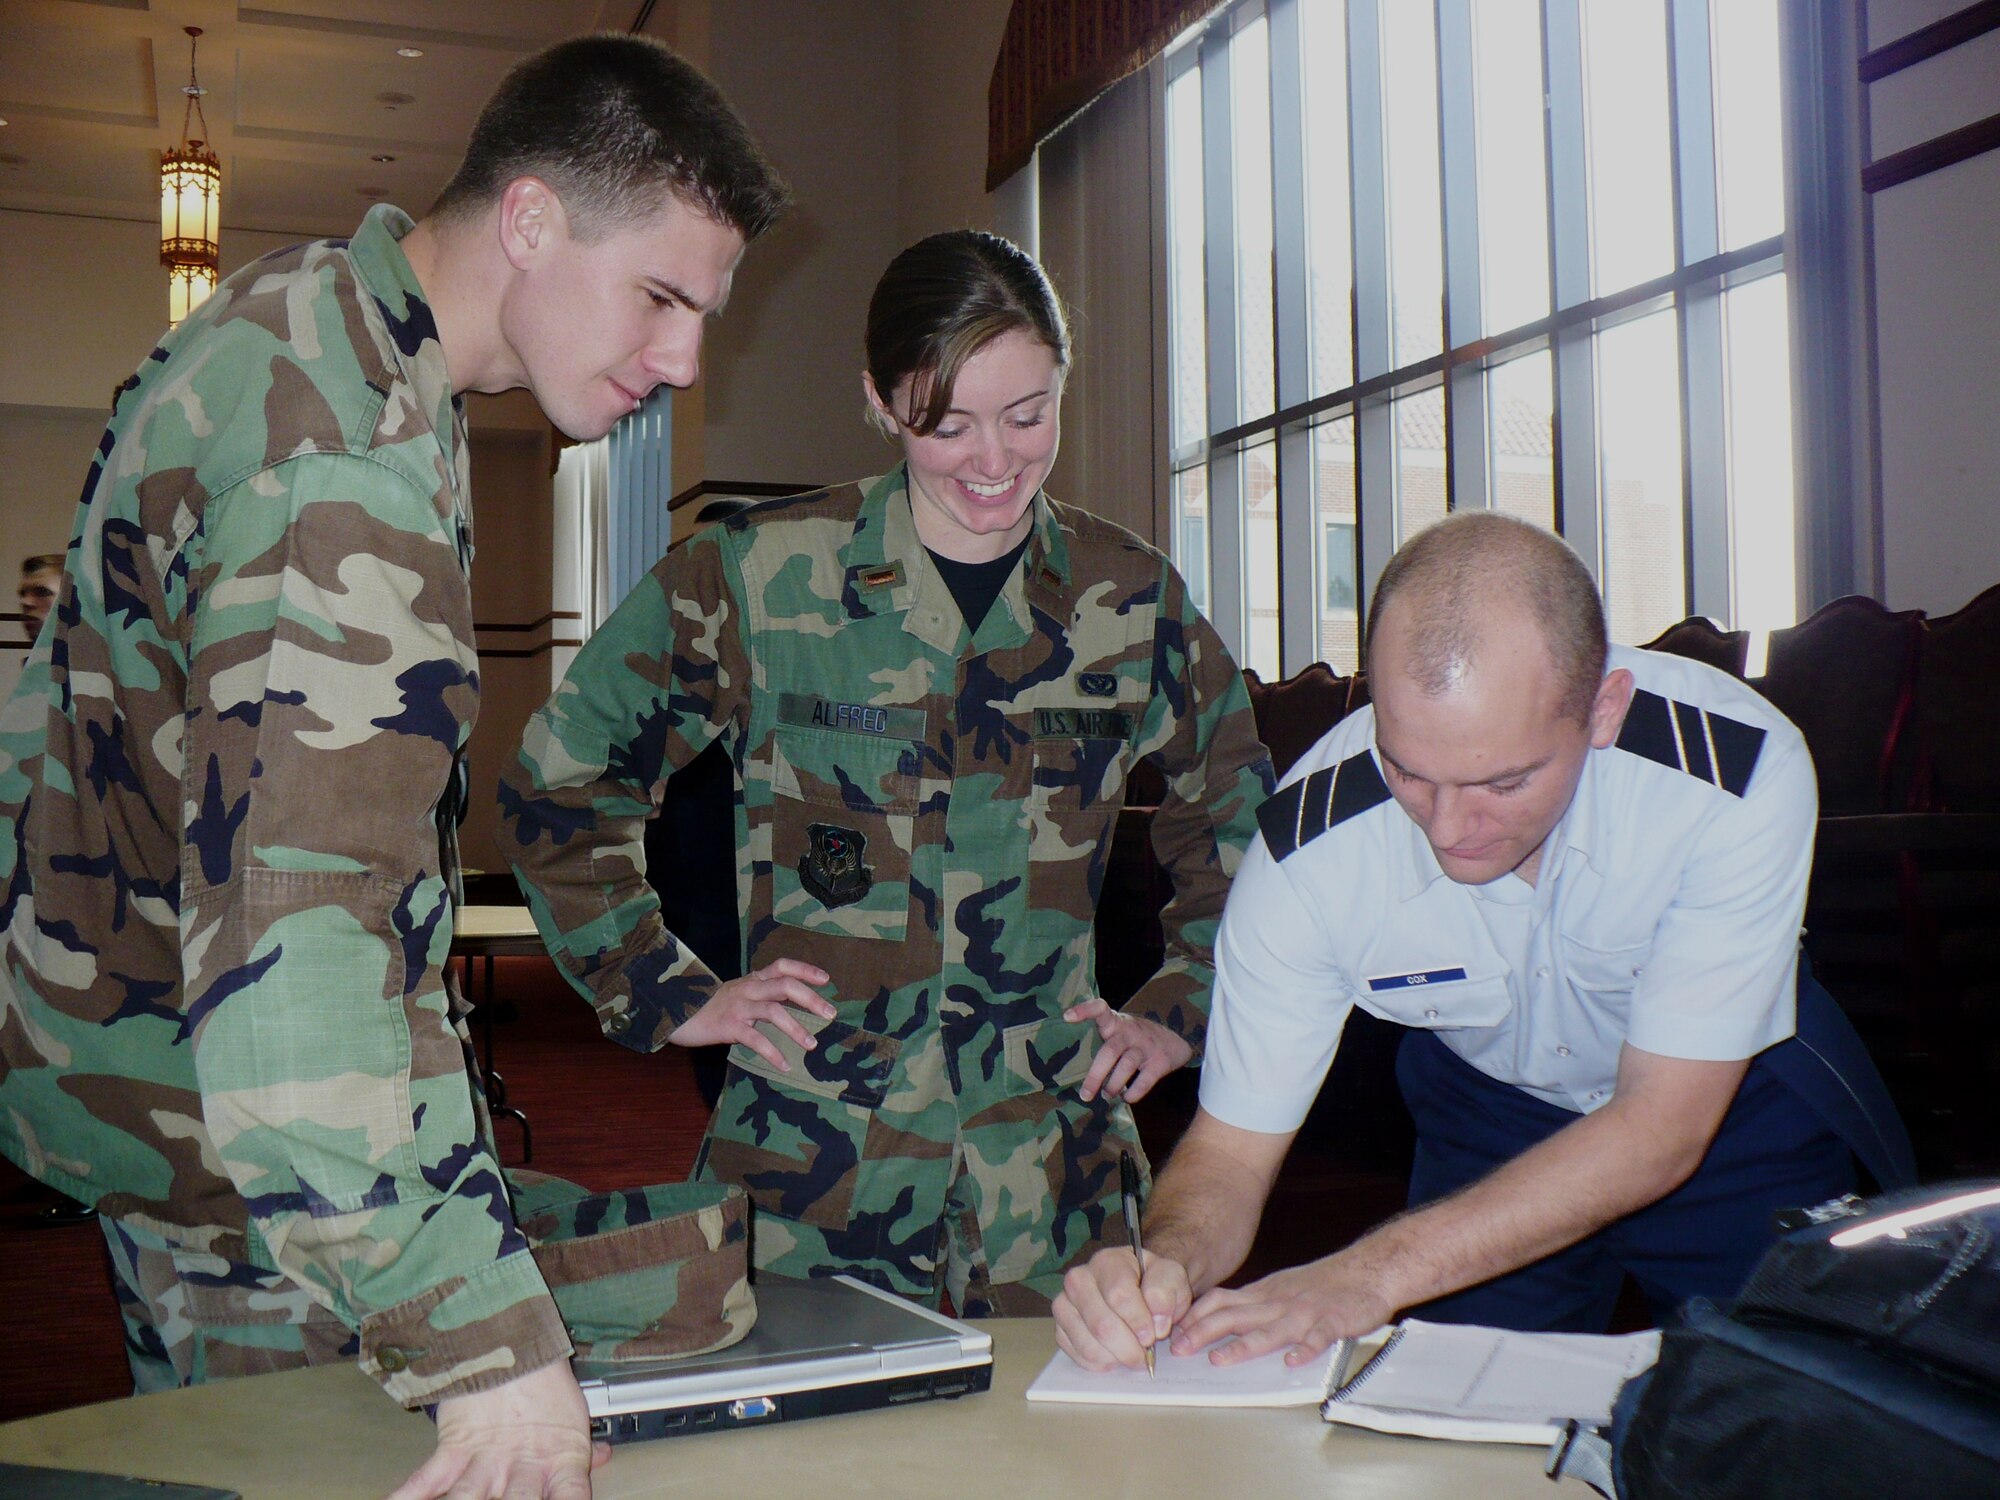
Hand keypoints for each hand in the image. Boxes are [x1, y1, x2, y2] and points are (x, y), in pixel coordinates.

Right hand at [385, 1358, 607, 1499]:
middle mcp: (522, 1466)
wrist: (511, 1340)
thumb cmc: (543, 1382)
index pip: (571, 1498)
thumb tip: (604, 1456)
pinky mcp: (454, 1447)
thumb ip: (584, 1446)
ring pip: (469, 1498)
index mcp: (559, 1459)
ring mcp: (486, 1459)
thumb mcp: (572, 1417)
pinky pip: (426, 1479)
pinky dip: (409, 1496)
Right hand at [668, 959, 834, 1068]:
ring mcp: (738, 1007)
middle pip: (784, 985)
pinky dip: (772, 1053)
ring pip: (773, 1011)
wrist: (675, 1012)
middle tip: (830, 1014)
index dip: (805, 970)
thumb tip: (791, 999)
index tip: (826, 980)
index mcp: (752, 980)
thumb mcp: (737, 992)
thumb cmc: (710, 1006)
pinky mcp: (728, 1026)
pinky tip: (784, 1065)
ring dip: (796, 1028)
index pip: (782, 966)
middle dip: (810, 998)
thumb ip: (761, 993)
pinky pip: (754, 1039)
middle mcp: (748, 989)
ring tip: (812, 1045)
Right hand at [1052, 1245, 1192, 1371]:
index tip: (1153, 1336)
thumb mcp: (1171, 1279)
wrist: (1138, 1291)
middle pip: (1101, 1324)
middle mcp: (1079, 1279)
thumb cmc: (1153, 1285)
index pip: (1118, 1295)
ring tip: (1132, 1352)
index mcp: (1108, 1261)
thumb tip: (1157, 1323)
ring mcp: (1065, 1304)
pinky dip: (1102, 1363)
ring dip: (1117, 1358)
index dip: (1138, 1320)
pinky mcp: (1059, 1328)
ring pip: (1089, 1344)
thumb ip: (1167, 1293)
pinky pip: (1079, 1356)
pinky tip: (1116, 1354)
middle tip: (1145, 1354)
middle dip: (1129, 1348)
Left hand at [1063, 999, 1192, 1102]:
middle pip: (1109, 1051)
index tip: (1067, 1017)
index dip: (1084, 1011)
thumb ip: (1102, 1043)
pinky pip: (1144, 1081)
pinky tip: (1126, 1097)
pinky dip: (1133, 1093)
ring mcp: (1146, 1046)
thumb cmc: (1136, 1039)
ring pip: (1126, 1066)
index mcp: (1116, 1023)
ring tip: (1106, 1096)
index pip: (1100, 1009)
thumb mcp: (1120, 1032)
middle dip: (1095, 1075)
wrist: (1176, 1041)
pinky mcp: (1160, 1062)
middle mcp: (1130, 1032)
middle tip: (1085, 1095)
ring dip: (1113, 1085)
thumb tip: (1074, 1071)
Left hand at [1171, 1254, 1395, 1367]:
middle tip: (1179, 1349)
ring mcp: (1305, 1312)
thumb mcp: (1280, 1286)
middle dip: (1204, 1332)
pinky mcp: (1333, 1322)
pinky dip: (1305, 1350)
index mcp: (1264, 1294)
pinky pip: (1317, 1337)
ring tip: (1221, 1359)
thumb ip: (1253, 1303)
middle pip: (1235, 1316)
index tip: (1173, 1331)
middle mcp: (1278, 1302)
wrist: (1366, 1270)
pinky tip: (1292, 1362)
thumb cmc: (1322, 1283)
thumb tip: (1219, 1317)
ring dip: (1244, 1345)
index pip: (1221, 1301)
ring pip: (1269, 1329)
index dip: (1195, 1316)